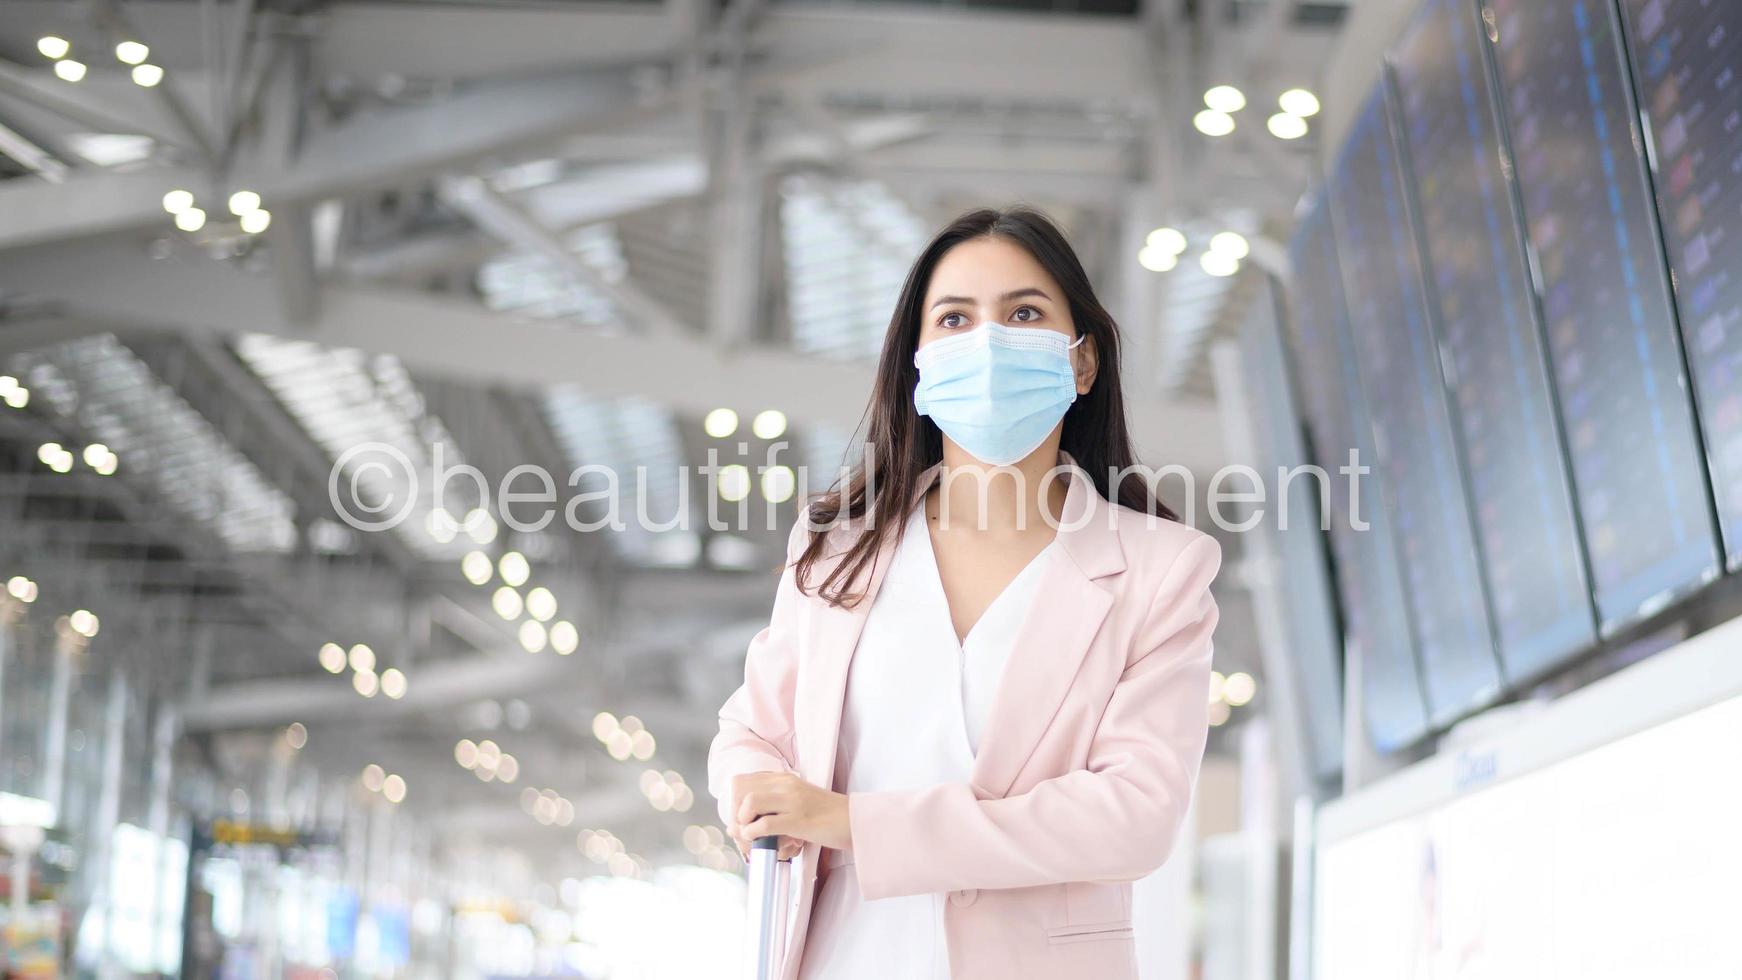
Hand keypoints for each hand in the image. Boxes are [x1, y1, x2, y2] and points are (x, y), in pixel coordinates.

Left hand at [730, 771, 853, 854]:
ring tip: (750, 837)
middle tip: (742, 833)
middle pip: (740, 791)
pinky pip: (764, 824)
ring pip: (749, 803)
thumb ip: (770, 807)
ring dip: (742, 823)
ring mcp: (792, 800)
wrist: (853, 821)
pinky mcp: (798, 819)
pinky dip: (754, 835)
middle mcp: (785, 784)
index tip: (740, 821)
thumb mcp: (795, 802)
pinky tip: (759, 841)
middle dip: (734, 815)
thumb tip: (736, 825)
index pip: (741, 782)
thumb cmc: (824, 817)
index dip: (733, 803)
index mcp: (783, 778)